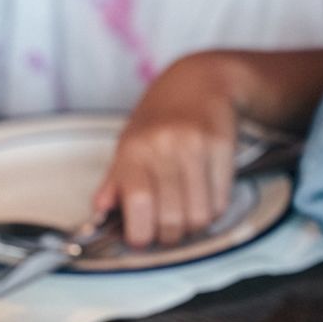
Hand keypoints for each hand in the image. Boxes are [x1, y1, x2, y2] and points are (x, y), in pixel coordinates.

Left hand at [93, 54, 238, 247]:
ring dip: (191, 228)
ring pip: (198, 215)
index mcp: (134, 149)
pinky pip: (220, 201)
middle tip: (164, 232)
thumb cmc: (159, 120)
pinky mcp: (223, 147)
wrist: (199, 81)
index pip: (138, 202)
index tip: (140, 239)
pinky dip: (212, 213)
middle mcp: (164, 146)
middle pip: (170, 217)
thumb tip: (99, 212)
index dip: (140, 233)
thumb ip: (114, 181)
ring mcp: (196, 146)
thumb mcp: (128, 145)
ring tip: (184, 219)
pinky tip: (203, 202)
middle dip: (167, 237)